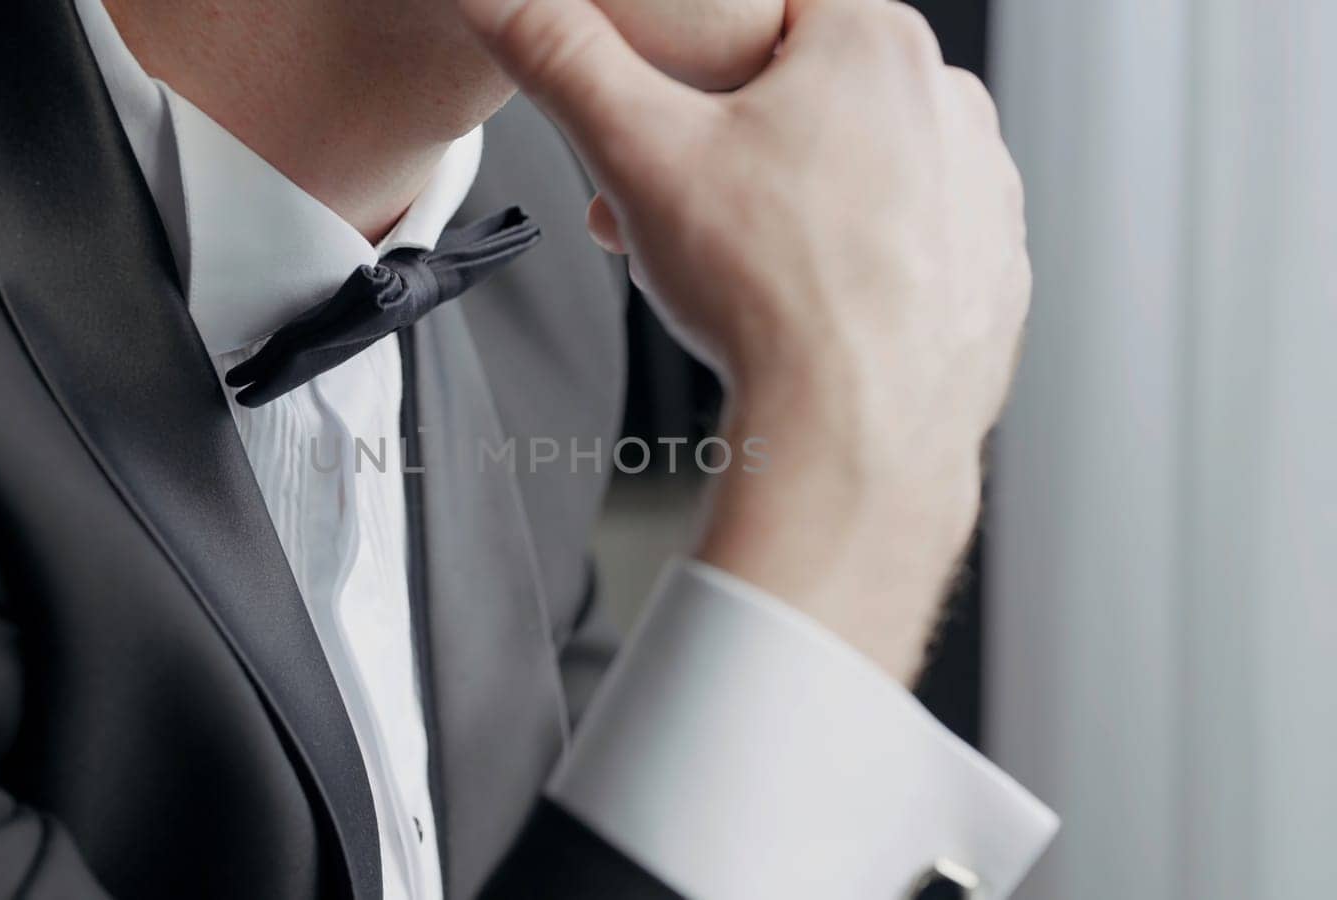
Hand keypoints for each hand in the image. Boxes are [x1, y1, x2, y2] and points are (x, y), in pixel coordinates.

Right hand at [458, 0, 1029, 681]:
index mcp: (875, 42)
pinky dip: (850, 265)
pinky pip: (903, 244)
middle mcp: (949, 103)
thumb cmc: (773, 296)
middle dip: (721, 152)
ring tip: (729, 271)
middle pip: (803, 99)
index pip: (759, 12)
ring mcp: (983, 191)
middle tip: (667, 213)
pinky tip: (804, 307)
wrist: (860, 437)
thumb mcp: (636, 153)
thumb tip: (503, 0)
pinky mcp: (993, 270)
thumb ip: (563, 56)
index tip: (658, 125)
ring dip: (782, 207)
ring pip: (853, 172)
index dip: (685, 71)